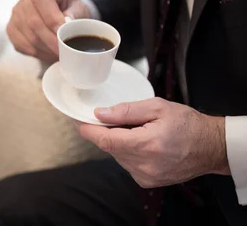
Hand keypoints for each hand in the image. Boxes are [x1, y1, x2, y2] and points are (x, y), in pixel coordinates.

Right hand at [7, 0, 91, 61]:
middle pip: (33, 22)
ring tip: (58, 54)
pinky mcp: (12, 29)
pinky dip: (36, 53)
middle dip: (50, 40)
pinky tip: (48, 54)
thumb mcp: (80, 7)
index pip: (41, 0)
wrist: (63, 11)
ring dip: (44, 49)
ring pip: (28, 36)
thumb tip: (67, 25)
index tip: (64, 36)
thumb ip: (75, 15)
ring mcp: (16, 14)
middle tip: (63, 51)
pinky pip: (21, 44)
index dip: (52, 20)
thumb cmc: (72, 8)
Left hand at [76, 98, 229, 188]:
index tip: (79, 120)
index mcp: (146, 145)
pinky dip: (128, 152)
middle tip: (120, 118)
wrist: (211, 147)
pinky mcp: (147, 182)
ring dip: (120, 142)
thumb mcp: (157, 107)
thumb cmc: (188, 124)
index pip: (105, 140)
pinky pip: (127, 164)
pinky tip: (143, 143)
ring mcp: (145, 176)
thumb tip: (100, 113)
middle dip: (108, 131)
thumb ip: (126, 111)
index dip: (88, 129)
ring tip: (138, 131)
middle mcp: (144, 165)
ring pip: (117, 156)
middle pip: (110, 147)